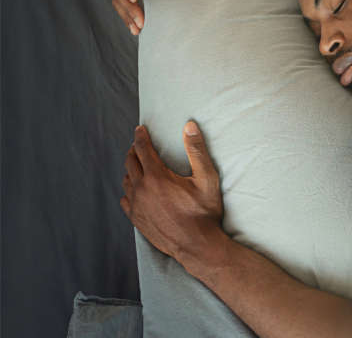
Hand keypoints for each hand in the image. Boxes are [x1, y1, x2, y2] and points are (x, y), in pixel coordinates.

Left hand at [121, 121, 223, 261]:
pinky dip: (129, 190)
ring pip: (126, 180)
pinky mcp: (136, 219)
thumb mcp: (207, 179)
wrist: (196, 245)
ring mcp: (137, 205)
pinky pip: (126, 199)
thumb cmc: (204, 212)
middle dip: (133, 150)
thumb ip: (197, 150)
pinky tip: (135, 190)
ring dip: (130, 169)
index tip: (140, 129)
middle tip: (138, 145)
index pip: (142, 149)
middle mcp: (142, 189)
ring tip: (137, 165)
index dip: (140, 136)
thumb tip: (190, 126)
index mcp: (157, 176)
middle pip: (130, 162)